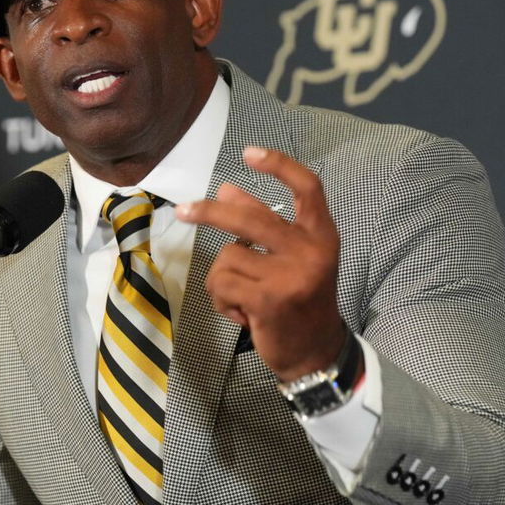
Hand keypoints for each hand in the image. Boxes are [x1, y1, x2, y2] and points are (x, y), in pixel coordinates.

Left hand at [176, 146, 348, 381]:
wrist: (314, 352)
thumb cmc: (298, 299)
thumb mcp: (290, 257)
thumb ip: (262, 221)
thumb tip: (226, 189)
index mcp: (321, 234)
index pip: (307, 186)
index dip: (279, 164)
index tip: (248, 152)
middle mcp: (312, 250)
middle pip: (249, 217)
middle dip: (209, 213)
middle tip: (182, 211)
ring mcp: (291, 275)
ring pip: (227, 257)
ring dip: (224, 279)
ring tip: (244, 298)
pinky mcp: (268, 299)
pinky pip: (222, 283)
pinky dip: (222, 300)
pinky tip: (243, 314)